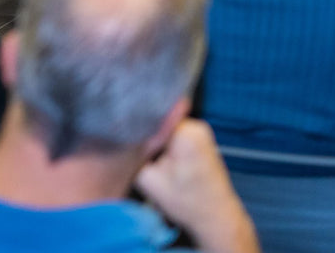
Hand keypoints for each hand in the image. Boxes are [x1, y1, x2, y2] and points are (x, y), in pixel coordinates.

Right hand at [135, 120, 258, 252]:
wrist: (216, 219)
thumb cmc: (187, 203)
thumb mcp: (148, 180)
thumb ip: (132, 154)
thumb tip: (118, 138)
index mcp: (185, 131)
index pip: (147, 115)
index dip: (132, 127)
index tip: (123, 139)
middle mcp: (196, 125)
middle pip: (155, 120)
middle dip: (144, 135)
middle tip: (138, 154)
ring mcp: (201, 131)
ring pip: (163, 127)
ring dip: (154, 141)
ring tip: (152, 161)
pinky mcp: (200, 140)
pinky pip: (173, 134)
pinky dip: (164, 146)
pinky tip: (163, 162)